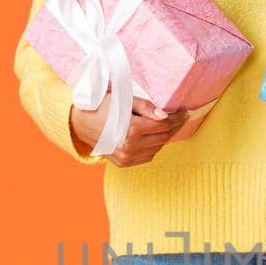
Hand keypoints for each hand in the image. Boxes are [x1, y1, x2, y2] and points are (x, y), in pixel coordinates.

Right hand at [69, 93, 189, 165]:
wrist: (81, 124)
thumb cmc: (103, 108)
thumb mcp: (124, 100)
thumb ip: (146, 107)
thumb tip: (165, 116)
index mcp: (131, 130)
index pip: (164, 125)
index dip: (177, 118)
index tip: (184, 111)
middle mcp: (130, 147)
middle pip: (163, 138)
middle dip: (175, 127)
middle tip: (182, 118)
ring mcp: (127, 157)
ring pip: (157, 148)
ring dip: (166, 137)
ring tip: (170, 126)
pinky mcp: (124, 163)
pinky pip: (147, 156)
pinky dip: (154, 146)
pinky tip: (155, 137)